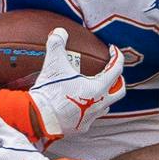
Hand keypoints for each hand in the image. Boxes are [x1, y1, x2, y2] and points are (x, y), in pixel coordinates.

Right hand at [0, 27, 126, 146]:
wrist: (38, 118)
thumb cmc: (49, 92)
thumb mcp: (53, 64)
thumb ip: (57, 43)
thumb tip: (59, 31)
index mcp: (98, 88)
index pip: (116, 69)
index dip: (117, 57)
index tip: (113, 50)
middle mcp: (99, 105)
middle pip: (120, 91)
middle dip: (118, 80)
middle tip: (111, 72)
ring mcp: (91, 118)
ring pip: (107, 106)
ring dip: (105, 96)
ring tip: (97, 89)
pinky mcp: (81, 128)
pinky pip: (91, 118)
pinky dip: (90, 110)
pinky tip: (81, 106)